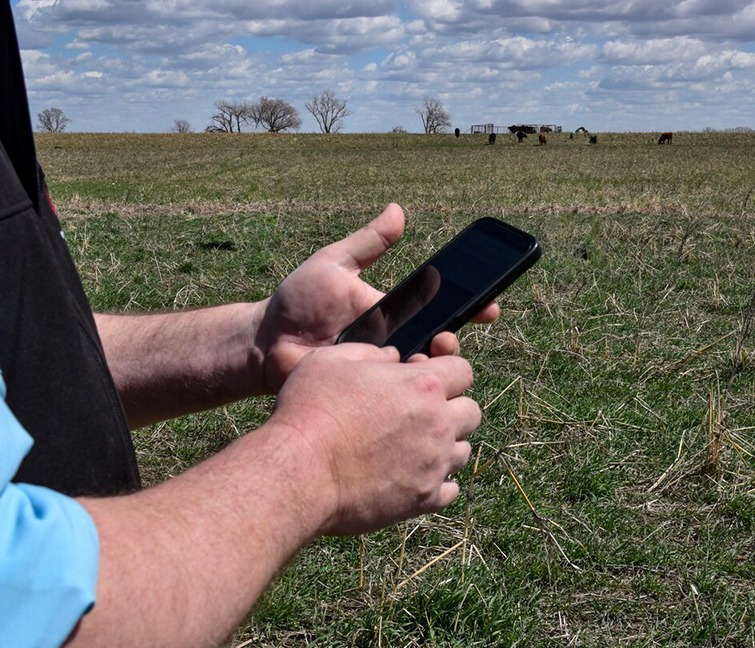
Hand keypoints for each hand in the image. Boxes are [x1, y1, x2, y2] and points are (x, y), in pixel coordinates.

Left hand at [254, 204, 499, 391]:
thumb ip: (368, 242)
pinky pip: (396, 395)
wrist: (265, 341)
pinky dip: (407, 389)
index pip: (440, 308)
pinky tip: (406, 382)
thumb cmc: (297, 302)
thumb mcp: (335, 264)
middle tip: (447, 336)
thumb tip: (398, 210)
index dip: (468, 308)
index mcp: (394, 311)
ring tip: (428, 356)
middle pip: (440, 344)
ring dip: (434, 366)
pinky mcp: (368, 394)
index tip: (488, 308)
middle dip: (453, 341)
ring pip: (424, 373)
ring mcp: (382, 369)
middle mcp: (394, 341)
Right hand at [266, 343, 478, 535]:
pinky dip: (437, 483)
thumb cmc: (309, 411)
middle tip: (420, 415)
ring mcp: (434, 464)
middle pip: (471, 412)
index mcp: (423, 384)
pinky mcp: (423, 499)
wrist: (299, 472)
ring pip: (463, 451)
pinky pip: (450, 489)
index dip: (445, 372)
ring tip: (412, 448)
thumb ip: (368, 352)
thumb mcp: (330, 361)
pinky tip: (411, 477)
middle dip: (452, 409)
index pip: (464, 370)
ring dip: (445, 446)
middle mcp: (438, 423)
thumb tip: (390, 357)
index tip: (425, 380)